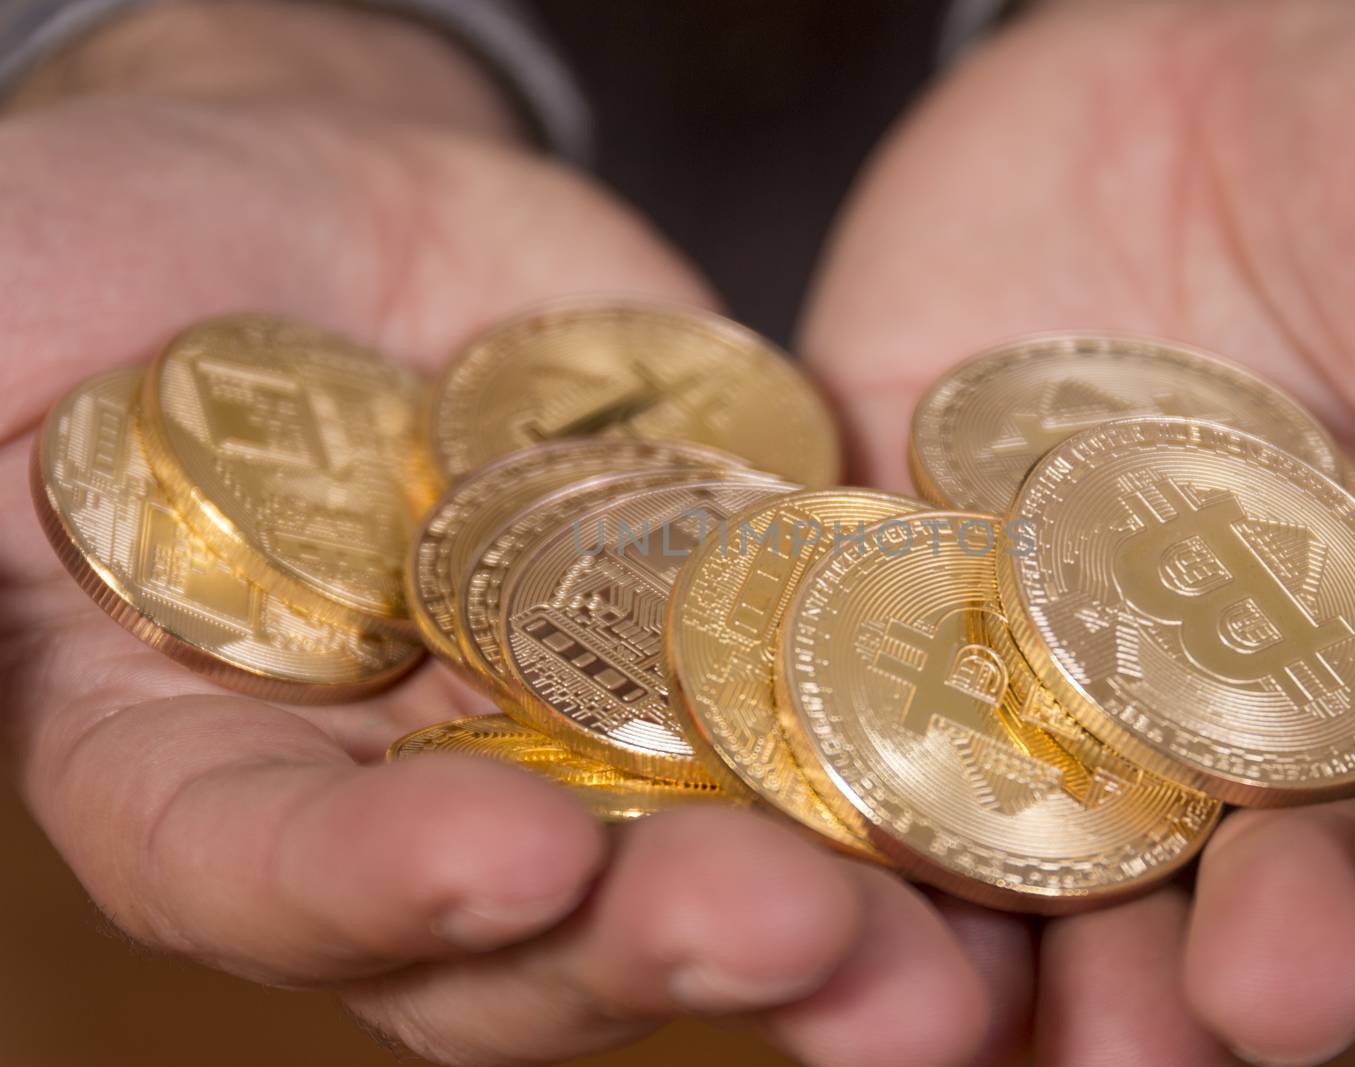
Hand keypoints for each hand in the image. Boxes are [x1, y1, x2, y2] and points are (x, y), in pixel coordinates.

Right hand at [0, 7, 1023, 1064]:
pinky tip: (1029, 791)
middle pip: (534, 931)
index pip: (264, 871)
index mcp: (204, 763)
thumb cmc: (105, 254)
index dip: (370, 891)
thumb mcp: (1, 332)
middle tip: (791, 936)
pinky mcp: (724, 631)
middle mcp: (409, 785)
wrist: (315, 199)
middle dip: (657, 938)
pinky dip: (922, 763)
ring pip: (710, 861)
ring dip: (840, 919)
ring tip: (944, 956)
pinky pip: (826, 716)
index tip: (497, 858)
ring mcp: (583, 724)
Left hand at [803, 0, 1354, 1062]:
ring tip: (1062, 1034)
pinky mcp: (905, 623)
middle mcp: (1244, 700)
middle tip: (1259, 999)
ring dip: (1060, 961)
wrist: (1156, 70)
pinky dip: (856, 828)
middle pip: (1262, 865)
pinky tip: (851, 898)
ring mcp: (1061, 676)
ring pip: (1061, 858)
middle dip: (1266, 941)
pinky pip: (867, 737)